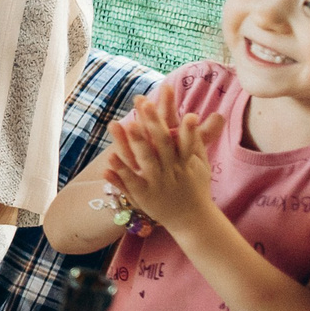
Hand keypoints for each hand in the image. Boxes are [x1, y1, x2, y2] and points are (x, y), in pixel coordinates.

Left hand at [103, 94, 217, 234]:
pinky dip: (120, 171)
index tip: (166, 91)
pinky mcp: (144, 195)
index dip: (170, 111)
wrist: (193, 219)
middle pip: (160, 141)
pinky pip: (130, 181)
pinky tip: (109, 159)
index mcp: (185, 157)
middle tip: (144, 101)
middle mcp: (171, 167)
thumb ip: (195, 140)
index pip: (177, 129)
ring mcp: (157, 181)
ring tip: (124, 123)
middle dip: (152, 121)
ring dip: (135, 142)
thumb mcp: (200, 162)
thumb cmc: (196, 186)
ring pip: (144, 159)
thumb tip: (197, 115)